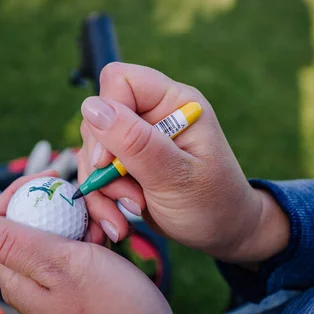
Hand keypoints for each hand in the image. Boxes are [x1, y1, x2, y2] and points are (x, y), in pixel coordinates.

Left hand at [0, 173, 195, 313]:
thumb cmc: (111, 310)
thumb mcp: (62, 266)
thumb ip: (14, 242)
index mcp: (17, 275)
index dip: (20, 191)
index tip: (52, 177)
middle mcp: (31, 277)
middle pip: (31, 220)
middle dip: (59, 204)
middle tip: (89, 201)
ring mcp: (57, 279)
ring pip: (59, 229)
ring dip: (82, 218)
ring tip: (107, 223)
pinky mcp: (80, 280)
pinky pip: (79, 244)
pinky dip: (94, 234)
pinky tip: (111, 236)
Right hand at [78, 63, 288, 262]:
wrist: (223, 232)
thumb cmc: (213, 203)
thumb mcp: (176, 176)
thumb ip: (135, 142)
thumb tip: (91, 106)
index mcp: (174, 102)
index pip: (120, 81)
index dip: (106, 115)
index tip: (107, 160)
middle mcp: (153, 114)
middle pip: (97, 118)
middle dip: (103, 164)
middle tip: (131, 198)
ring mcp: (137, 139)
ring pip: (92, 149)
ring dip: (102, 187)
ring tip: (131, 212)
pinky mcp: (125, 162)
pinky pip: (95, 172)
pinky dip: (101, 198)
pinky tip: (120, 219)